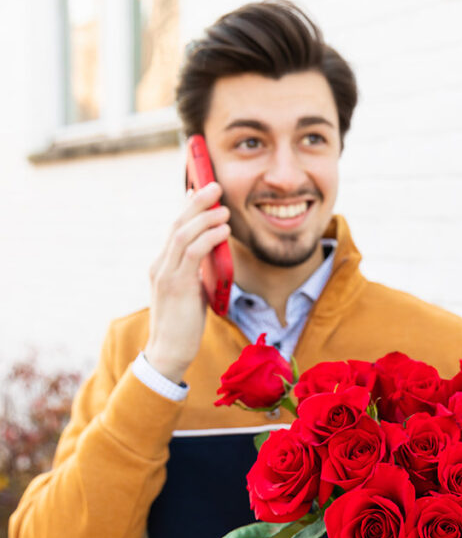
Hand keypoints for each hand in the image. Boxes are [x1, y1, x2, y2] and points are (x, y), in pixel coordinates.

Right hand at [144, 182, 230, 383]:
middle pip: (177, 224)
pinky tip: (223, 232)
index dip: (187, 208)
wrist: (168, 352)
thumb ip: (196, 273)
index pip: (174, 229)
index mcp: (162, 266)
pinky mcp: (176, 285)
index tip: (200, 191)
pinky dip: (209, 238)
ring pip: (183, 234)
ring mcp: (166, 274)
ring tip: (224, 209)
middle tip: (214, 185)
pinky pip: (193, 253)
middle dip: (196, 202)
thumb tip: (212, 256)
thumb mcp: (191, 292)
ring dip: (205, 217)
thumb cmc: (183, 325)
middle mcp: (160, 265)